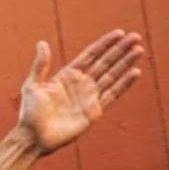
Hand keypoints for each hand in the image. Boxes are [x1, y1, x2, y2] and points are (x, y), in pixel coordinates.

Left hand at [17, 29, 143, 155]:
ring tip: (139, 50)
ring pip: (112, 75)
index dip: (104, 44)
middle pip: (105, 62)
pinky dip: (124, 84)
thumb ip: (40, 65)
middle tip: (136, 37)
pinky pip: (113, 94)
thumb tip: (42, 43)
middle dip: (120, 50)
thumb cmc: (29, 113)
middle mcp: (81, 84)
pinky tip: (135, 72)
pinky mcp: (95, 111)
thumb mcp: (32, 85)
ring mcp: (89, 97)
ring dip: (126, 63)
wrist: (34, 137)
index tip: (119, 33)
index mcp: (67, 75)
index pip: (90, 55)